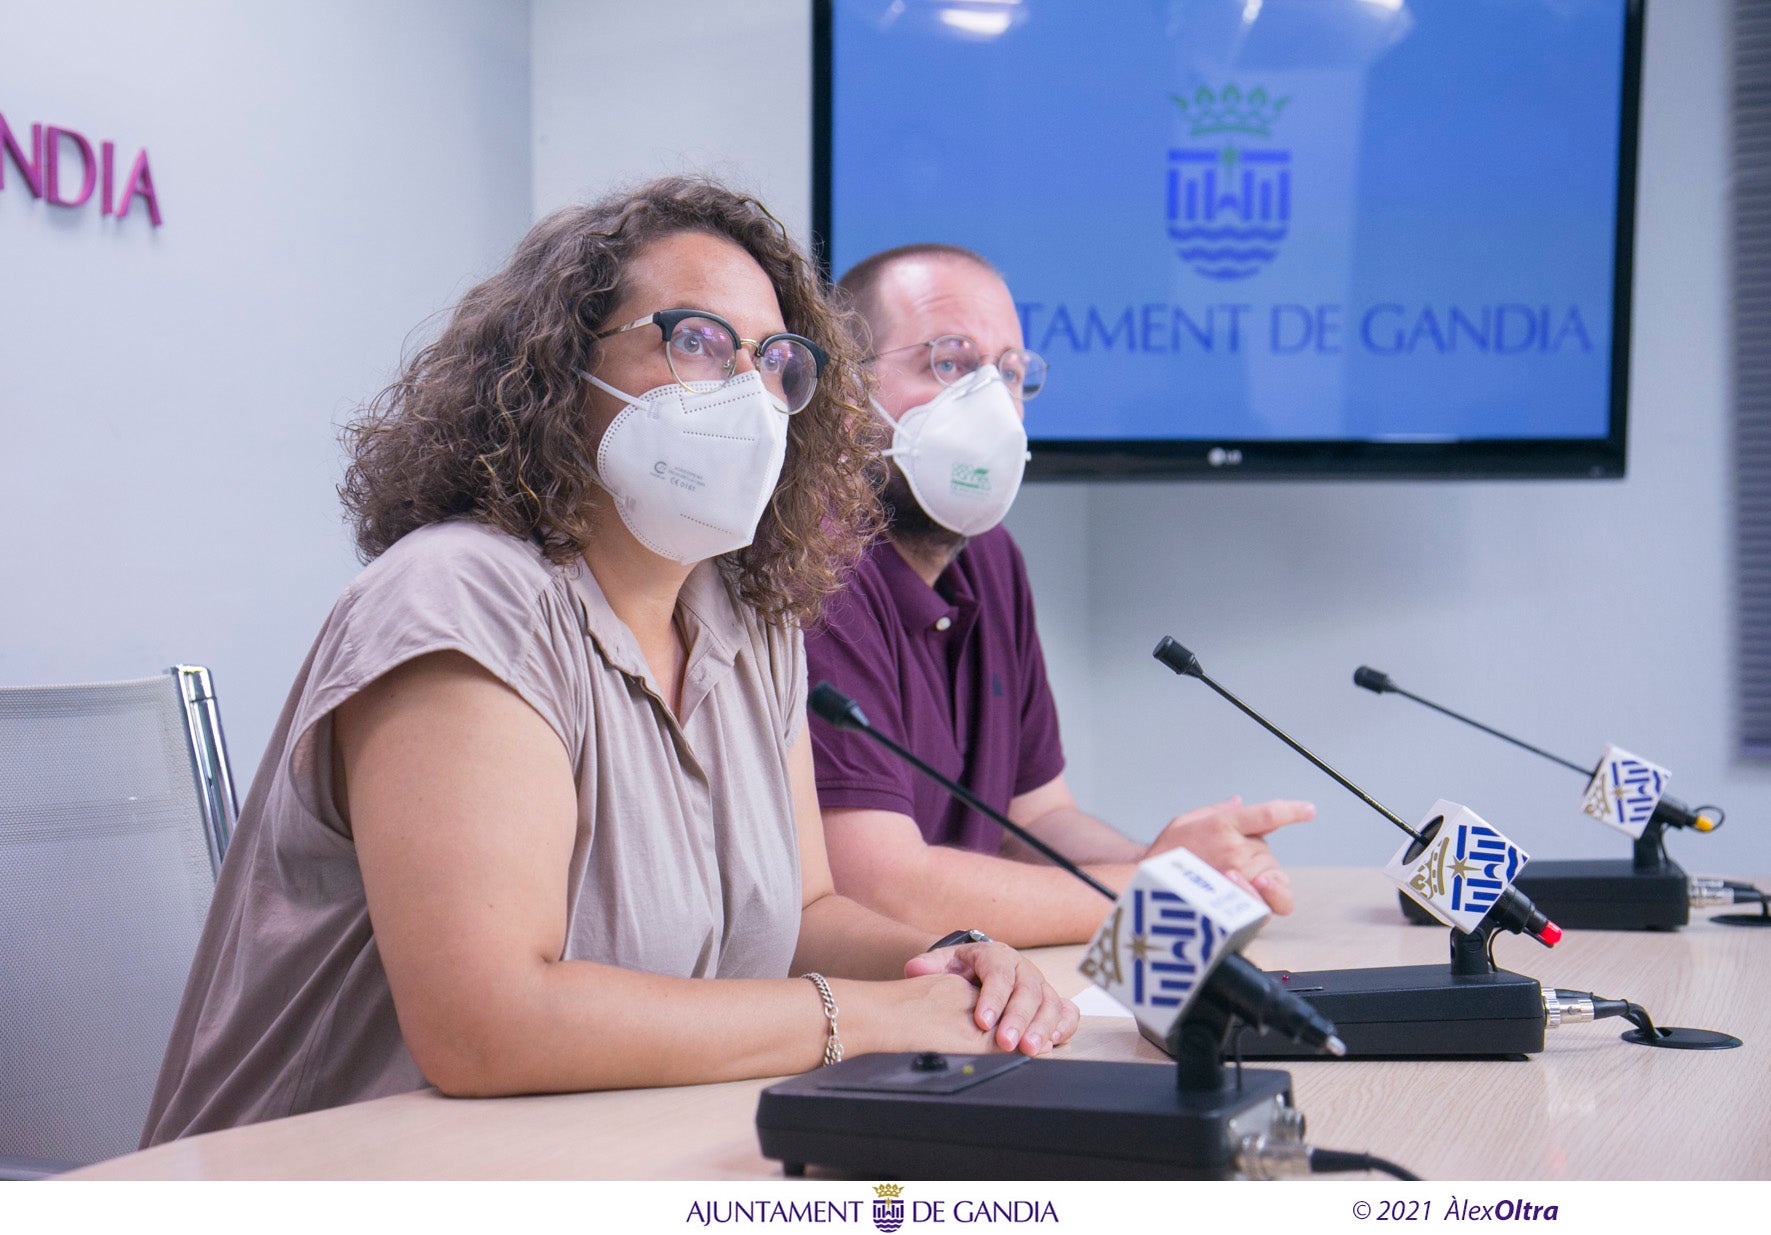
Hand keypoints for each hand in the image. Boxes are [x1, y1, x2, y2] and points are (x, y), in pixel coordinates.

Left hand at [903, 941, 1078, 1055]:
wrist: (979, 968)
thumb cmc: (962, 968)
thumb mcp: (945, 962)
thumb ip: (930, 965)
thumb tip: (915, 968)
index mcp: (997, 955)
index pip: (998, 974)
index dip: (993, 998)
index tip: (982, 1021)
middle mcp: (1023, 969)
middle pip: (1027, 992)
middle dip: (1018, 1019)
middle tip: (1007, 1043)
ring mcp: (1040, 985)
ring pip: (1049, 1003)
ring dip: (1041, 1027)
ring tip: (1029, 1049)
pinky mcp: (1051, 1001)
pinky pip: (1066, 1012)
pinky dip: (1063, 1027)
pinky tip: (1051, 1042)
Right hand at [1143, 795, 1313, 913]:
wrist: (1147, 887)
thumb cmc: (1164, 856)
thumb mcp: (1185, 822)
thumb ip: (1216, 811)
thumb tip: (1239, 802)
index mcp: (1222, 824)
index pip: (1267, 814)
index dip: (1291, 811)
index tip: (1308, 810)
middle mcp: (1234, 848)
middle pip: (1266, 850)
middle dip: (1253, 856)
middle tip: (1225, 864)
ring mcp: (1239, 874)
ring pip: (1270, 872)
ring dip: (1258, 876)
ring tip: (1229, 880)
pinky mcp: (1240, 900)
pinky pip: (1270, 898)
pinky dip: (1268, 896)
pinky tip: (1254, 894)